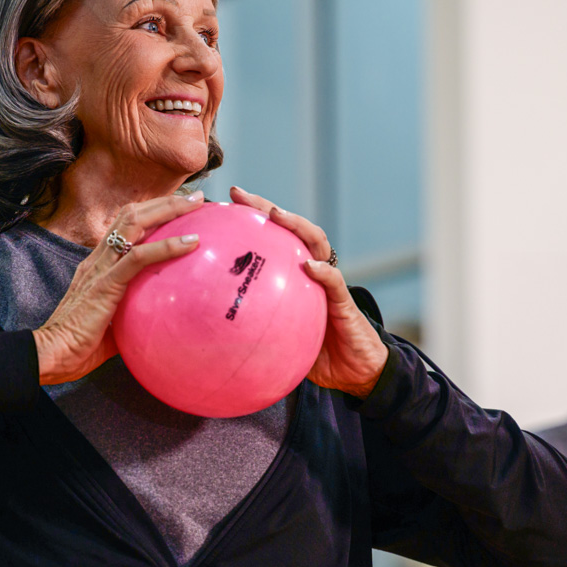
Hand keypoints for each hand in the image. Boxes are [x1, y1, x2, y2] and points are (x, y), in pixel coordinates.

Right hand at [33, 194, 203, 384]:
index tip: (180, 208)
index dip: (152, 212)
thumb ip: (133, 311)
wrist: (53, 353)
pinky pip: (140, 257)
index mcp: (99, 264)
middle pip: (132, 215)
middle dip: (165, 201)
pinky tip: (192, 242)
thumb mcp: (113, 322)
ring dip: (168, 209)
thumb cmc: (80, 345)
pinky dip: (167, 246)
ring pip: (135, 224)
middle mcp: (99, 258)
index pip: (125, 226)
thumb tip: (160, 321)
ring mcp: (101, 267)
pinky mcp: (106, 283)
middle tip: (196, 197)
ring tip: (196, 204)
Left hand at [229, 186, 387, 397]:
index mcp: (295, 277)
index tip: (222, 206)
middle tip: (240, 196)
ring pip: (315, 242)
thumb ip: (255, 330)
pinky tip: (308, 266)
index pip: (272, 241)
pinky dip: (322, 271)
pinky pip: (333, 282)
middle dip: (267, 207)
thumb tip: (212, 334)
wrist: (355, 370)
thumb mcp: (279, 341)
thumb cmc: (317, 355)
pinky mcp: (345, 300)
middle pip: (291, 229)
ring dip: (297, 225)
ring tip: (277, 215)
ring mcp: (329, 282)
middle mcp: (312, 271)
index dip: (250, 222)